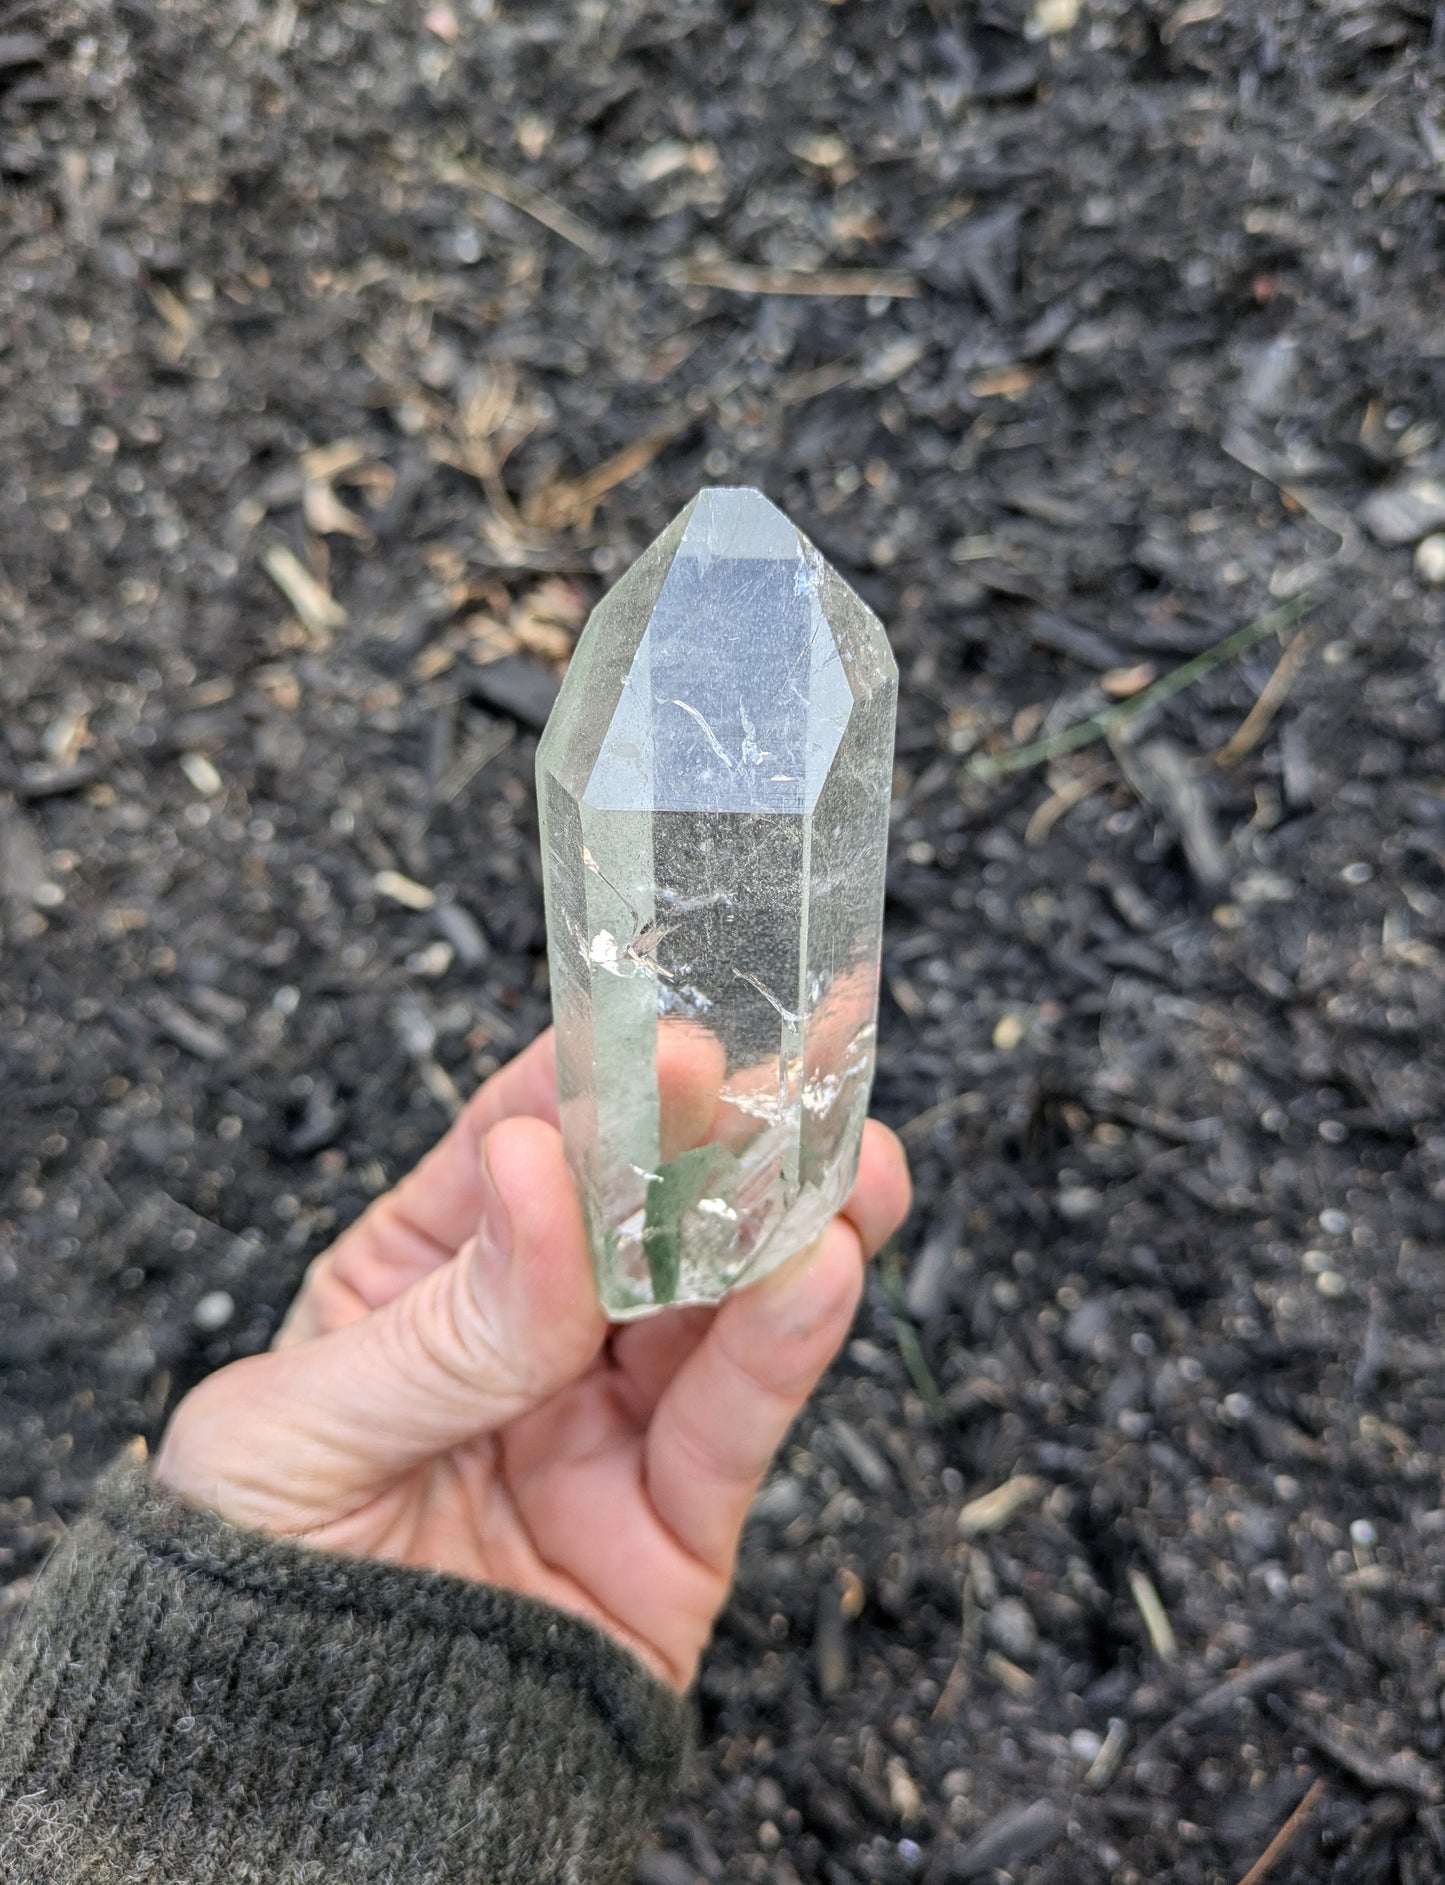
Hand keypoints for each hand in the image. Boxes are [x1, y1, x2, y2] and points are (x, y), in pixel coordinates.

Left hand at [154, 1030, 910, 1690]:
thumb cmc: (250, 1588)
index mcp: (422, 1281)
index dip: (593, 1088)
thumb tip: (536, 1172)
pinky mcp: (673, 1528)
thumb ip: (442, 1322)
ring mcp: (607, 1428)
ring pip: (717, 1304)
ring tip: (845, 1162)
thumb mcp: (297, 1432)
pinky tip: (822, 1271)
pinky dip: (786, 1348)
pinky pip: (736, 1426)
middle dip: (723, 1140)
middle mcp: (533, 1339)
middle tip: (787, 1079)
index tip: (664, 1040)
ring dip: (790, 1226)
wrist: (290, 1787)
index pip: (516, 1152)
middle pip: (642, 1213)